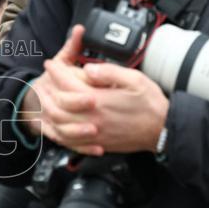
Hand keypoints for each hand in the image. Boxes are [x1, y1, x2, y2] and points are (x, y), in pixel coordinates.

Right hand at [18, 26, 93, 148]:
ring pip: (62, 131)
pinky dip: (81, 147)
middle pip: (61, 113)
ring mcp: (50, 120)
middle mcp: (49, 103)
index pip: (62, 91)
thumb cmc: (50, 81)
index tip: (94, 98)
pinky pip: (66, 143)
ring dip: (79, 135)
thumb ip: (72, 46)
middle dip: (80, 116)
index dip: (77, 96)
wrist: (30, 101)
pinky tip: (97, 149)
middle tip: (98, 118)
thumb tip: (80, 28)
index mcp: (52, 84)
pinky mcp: (55, 134)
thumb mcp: (60, 61)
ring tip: (97, 134)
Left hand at [20, 26, 168, 154]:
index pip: (68, 84)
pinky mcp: (98, 143)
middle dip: (49, 90)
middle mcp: (93, 119)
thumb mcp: (135, 80)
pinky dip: (61, 132)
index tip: (51, 64)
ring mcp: (94, 133)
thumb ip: (110, 72)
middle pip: (59, 105)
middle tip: (45, 80)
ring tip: (48, 99)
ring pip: (61, 125)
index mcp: (100, 100)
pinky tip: (58, 124)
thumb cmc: (152, 105)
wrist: (163, 130)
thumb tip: (88, 69)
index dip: (56, 72)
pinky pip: (71, 141)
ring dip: (51, 111)